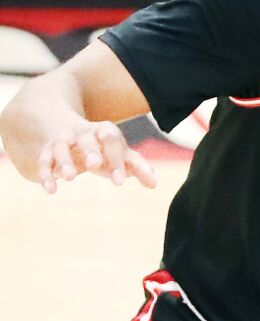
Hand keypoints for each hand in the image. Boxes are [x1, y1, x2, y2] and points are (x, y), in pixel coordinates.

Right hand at [36, 121, 155, 194]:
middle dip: (90, 151)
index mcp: (104, 132)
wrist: (70, 130)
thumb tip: (153, 183)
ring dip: (63, 160)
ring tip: (69, 177)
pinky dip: (46, 173)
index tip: (120, 181)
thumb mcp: (121, 155)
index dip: (116, 159)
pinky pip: (44, 160)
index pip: (112, 141)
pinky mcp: (47, 151)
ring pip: (60, 146)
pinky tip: (51, 189)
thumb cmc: (104, 149)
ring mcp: (63, 140)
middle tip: (95, 165)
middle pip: (85, 138)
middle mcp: (82, 133)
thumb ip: (137, 167)